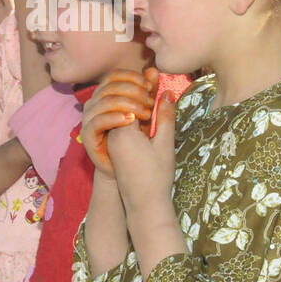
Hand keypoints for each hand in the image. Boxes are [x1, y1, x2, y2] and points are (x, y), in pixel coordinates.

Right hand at [80, 69, 153, 174]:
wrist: (123, 170)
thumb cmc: (135, 141)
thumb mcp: (146, 112)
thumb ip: (148, 93)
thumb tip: (153, 70)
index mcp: (105, 95)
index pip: (114, 76)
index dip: (132, 77)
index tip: (150, 87)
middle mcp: (94, 104)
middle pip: (110, 87)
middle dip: (134, 91)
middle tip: (150, 103)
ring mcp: (89, 119)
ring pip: (105, 102)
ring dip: (128, 104)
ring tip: (145, 114)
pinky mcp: (87, 135)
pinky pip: (98, 121)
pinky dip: (115, 118)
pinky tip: (130, 120)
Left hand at [108, 89, 176, 211]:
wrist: (144, 205)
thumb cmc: (157, 176)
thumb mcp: (165, 144)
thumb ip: (165, 117)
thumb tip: (168, 92)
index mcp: (122, 132)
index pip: (130, 99)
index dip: (143, 88)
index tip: (154, 76)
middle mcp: (113, 134)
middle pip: (123, 102)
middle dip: (137, 90)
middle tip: (152, 77)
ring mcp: (112, 141)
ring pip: (121, 111)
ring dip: (135, 101)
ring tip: (152, 94)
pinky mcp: (114, 147)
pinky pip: (122, 122)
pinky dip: (133, 114)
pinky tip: (147, 112)